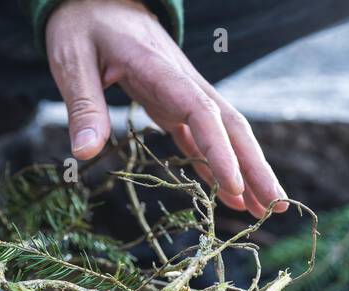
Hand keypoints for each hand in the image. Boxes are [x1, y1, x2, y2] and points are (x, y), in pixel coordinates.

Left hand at [45, 0, 286, 216]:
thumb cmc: (82, 24)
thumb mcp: (71, 59)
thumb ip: (83, 106)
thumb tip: (85, 153)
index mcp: (159, 69)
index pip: (201, 113)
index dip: (219, 151)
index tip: (232, 186)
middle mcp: (182, 80)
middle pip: (230, 125)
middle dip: (255, 166)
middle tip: (276, 206)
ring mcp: (182, 92)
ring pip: (226, 132)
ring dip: (247, 169)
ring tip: (265, 208)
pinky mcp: (174, 103)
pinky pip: (204, 137)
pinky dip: (219, 166)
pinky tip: (231, 194)